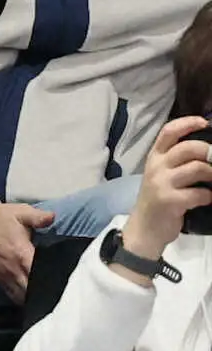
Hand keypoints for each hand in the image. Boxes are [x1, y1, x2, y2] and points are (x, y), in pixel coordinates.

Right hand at [0, 202, 55, 303]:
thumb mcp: (18, 212)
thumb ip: (37, 217)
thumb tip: (52, 217)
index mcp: (21, 252)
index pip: (39, 272)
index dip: (51, 279)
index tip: (61, 281)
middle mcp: (13, 267)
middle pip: (32, 289)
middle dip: (43, 292)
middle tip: (56, 293)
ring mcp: (3, 274)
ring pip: (22, 295)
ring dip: (32, 296)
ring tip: (43, 297)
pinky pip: (11, 293)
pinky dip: (20, 297)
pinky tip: (27, 296)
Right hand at [120, 116, 211, 269]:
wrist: (145, 228)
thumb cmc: (158, 198)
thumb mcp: (160, 174)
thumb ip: (176, 160)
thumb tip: (206, 150)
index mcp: (155, 156)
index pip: (169, 132)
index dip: (187, 123)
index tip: (204, 122)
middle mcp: (157, 166)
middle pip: (188, 148)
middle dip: (209, 152)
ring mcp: (162, 183)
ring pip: (197, 168)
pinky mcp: (170, 201)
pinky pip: (199, 193)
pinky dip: (209, 195)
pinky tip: (208, 198)